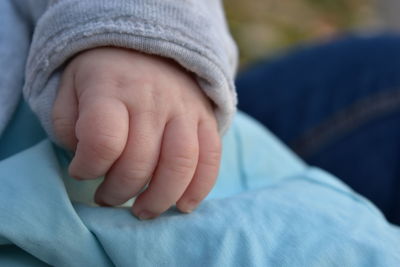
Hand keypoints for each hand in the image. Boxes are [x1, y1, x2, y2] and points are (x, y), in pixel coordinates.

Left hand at [52, 47, 220, 218]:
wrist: (148, 46)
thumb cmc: (103, 75)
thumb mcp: (70, 88)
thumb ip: (67, 125)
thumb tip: (88, 162)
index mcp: (110, 87)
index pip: (103, 139)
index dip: (88, 167)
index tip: (80, 170)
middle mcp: (151, 98)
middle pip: (139, 161)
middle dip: (118, 192)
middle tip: (107, 198)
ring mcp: (184, 108)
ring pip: (179, 164)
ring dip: (159, 199)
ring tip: (143, 211)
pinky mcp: (206, 117)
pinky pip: (211, 157)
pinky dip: (199, 188)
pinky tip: (183, 205)